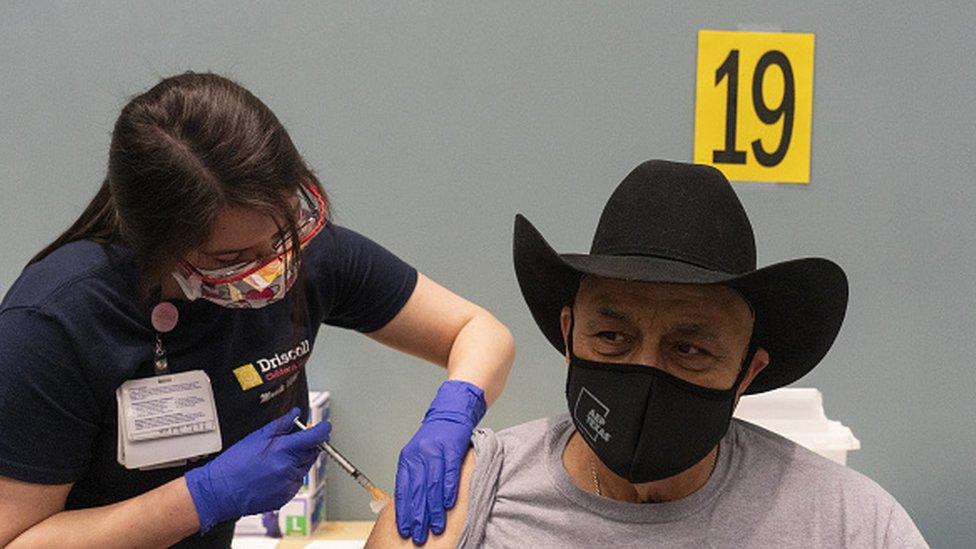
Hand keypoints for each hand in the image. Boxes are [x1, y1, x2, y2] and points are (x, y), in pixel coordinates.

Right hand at [184, 407, 330, 532]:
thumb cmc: (234, 464)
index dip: (323, 430)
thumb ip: (281, 425)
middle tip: (291, 444)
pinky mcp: (284, 497)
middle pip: (312, 453)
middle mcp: (289, 469)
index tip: (325, 427)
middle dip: (307, 446)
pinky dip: (290, 476)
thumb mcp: (257, 437)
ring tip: (275, 461)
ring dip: (298, 462)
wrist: (220, 491)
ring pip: (304, 468)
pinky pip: (295, 483)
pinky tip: (273, 474)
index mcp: (283, 450)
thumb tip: (296, 414)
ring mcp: (288, 485)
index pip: (315, 437)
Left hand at [395, 380, 485, 544]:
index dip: (403, 511)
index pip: (402, 489)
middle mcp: (419, 456)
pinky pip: (449, 474)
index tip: (405, 529)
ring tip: (435, 527)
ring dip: (434, 510)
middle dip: (417, 516)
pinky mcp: (451, 449)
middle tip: (418, 535)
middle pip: (416, 491)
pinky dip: (448, 491)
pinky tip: (447, 506)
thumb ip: (413, 475)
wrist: (451, 413)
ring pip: (432, 486)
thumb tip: (410, 503)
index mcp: (408, 459)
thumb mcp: (418, 454)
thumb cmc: (435, 437)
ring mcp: (435, 452)